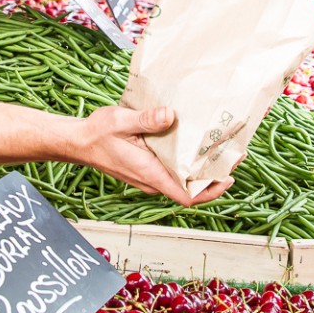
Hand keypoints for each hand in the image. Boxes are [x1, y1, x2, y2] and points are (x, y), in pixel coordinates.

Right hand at [71, 105, 233, 204]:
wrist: (79, 142)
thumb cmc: (98, 134)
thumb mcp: (121, 121)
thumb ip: (146, 120)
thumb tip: (170, 115)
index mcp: (149, 173)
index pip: (185, 196)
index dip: (210, 191)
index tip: (227, 177)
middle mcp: (152, 180)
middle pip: (190, 189)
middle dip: (214, 177)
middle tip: (234, 157)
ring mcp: (150, 177)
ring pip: (183, 181)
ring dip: (203, 171)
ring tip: (222, 151)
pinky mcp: (148, 169)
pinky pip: (174, 173)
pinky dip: (189, 165)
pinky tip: (198, 147)